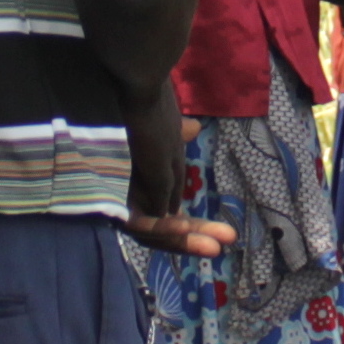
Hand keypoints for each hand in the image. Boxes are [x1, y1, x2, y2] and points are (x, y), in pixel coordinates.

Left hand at [123, 97, 229, 256]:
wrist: (122, 96)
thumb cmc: (138, 111)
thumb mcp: (163, 129)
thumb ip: (179, 137)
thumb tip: (194, 129)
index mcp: (148, 183)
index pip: (174, 212)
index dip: (200, 226)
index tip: (227, 235)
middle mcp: (137, 196)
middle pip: (169, 224)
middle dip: (199, 235)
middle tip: (230, 240)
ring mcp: (123, 203)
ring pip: (156, 230)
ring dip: (184, 239)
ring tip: (213, 246)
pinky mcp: (112, 207)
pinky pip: (139, 224)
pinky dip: (161, 225)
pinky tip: (182, 223)